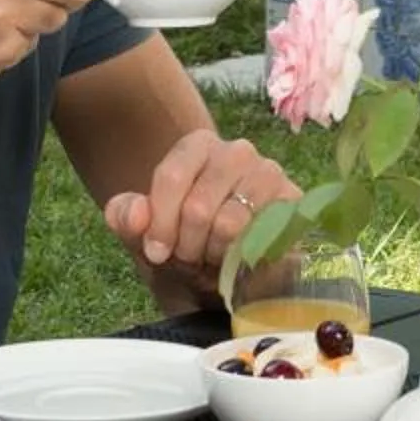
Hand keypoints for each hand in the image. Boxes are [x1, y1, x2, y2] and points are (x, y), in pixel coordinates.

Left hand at [104, 132, 297, 289]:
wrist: (224, 274)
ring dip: (214, 254)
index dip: (159, 224)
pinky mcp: (293, 206)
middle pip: (198, 206)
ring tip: (214, 257)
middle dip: (186, 246)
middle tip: (190, 257)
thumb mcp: (142, 235)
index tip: (157, 252)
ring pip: (230, 224)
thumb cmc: (182, 245)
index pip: (172, 177)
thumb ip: (126, 217)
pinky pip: (261, 238)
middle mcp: (237, 152)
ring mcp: (270, 176)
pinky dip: (243, 258)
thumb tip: (138, 213)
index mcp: (198, 146)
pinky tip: (239, 259)